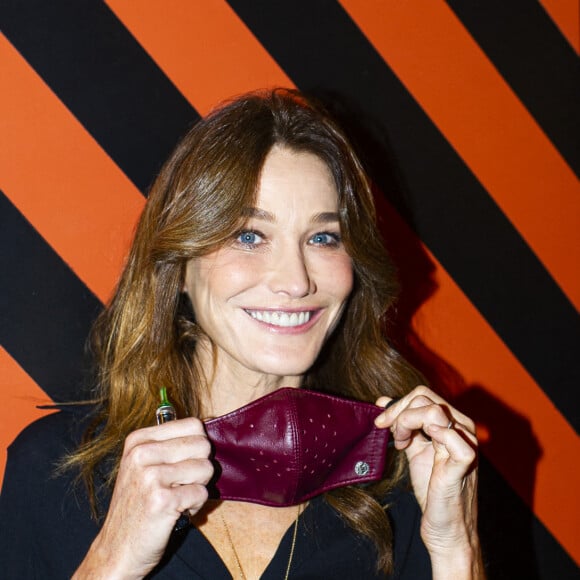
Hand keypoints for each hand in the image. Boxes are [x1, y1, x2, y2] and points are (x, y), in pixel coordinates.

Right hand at [74, 418, 212, 578]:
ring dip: (198, 487)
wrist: (116, 549)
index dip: (197, 446)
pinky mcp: (162, 500)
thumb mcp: (143, 465)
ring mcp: (150, 476)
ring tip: (177, 497)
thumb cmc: (138, 504)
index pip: (193, 425)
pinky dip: (195, 506)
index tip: (182, 463)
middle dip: (200, 467)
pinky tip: (176, 512)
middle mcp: (142, 453)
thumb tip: (205, 428)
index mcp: (139, 440)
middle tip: (180, 484)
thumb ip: (170, 444)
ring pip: (206, 468)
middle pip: (203, 445)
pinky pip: (202, 493)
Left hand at [375, 386, 482, 577]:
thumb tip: (383, 401)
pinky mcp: (465, 461)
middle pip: (424, 398)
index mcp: (453, 422)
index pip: (422, 395)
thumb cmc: (433, 490)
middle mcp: (463, 427)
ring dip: (406, 422)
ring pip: (433, 410)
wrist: (445, 528)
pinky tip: (410, 446)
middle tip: (389, 433)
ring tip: (400, 442)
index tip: (381, 422)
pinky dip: (426, 433)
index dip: (397, 405)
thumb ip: (403, 424)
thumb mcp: (415, 450)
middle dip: (398, 412)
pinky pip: (449, 435)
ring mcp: (467, 443)